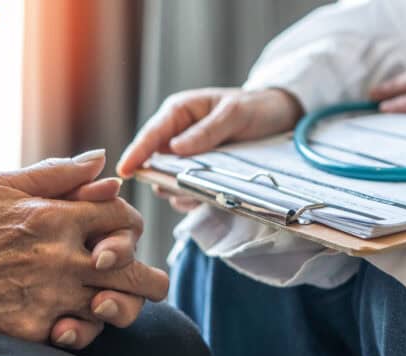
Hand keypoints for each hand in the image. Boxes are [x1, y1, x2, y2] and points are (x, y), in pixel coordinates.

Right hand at [0, 151, 168, 348]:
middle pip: (133, 272)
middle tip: (154, 284)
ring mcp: (50, 296)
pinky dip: (86, 330)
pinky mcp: (35, 328)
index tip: (125, 233)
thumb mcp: (7, 183)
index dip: (132, 225)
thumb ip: (59, 172)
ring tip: (116, 302)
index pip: (122, 219)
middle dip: (152, 280)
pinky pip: (81, 334)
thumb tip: (102, 160)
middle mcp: (61, 258)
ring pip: (113, 308)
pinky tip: (79, 321)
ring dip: (121, 306)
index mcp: (58, 218)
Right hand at [116, 87, 302, 211]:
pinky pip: (184, 191)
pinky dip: (191, 198)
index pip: (151, 134)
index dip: (136, 153)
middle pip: (154, 162)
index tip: (124, 171)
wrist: (280, 117)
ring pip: (167, 180)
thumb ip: (207, 131)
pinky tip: (206, 197)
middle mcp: (177, 135)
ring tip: (200, 193)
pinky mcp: (197, 173)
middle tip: (179, 188)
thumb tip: (176, 149)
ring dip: (179, 190)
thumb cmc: (256, 107)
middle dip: (162, 178)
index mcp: (179, 113)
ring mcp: (186, 157)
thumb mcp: (235, 114)